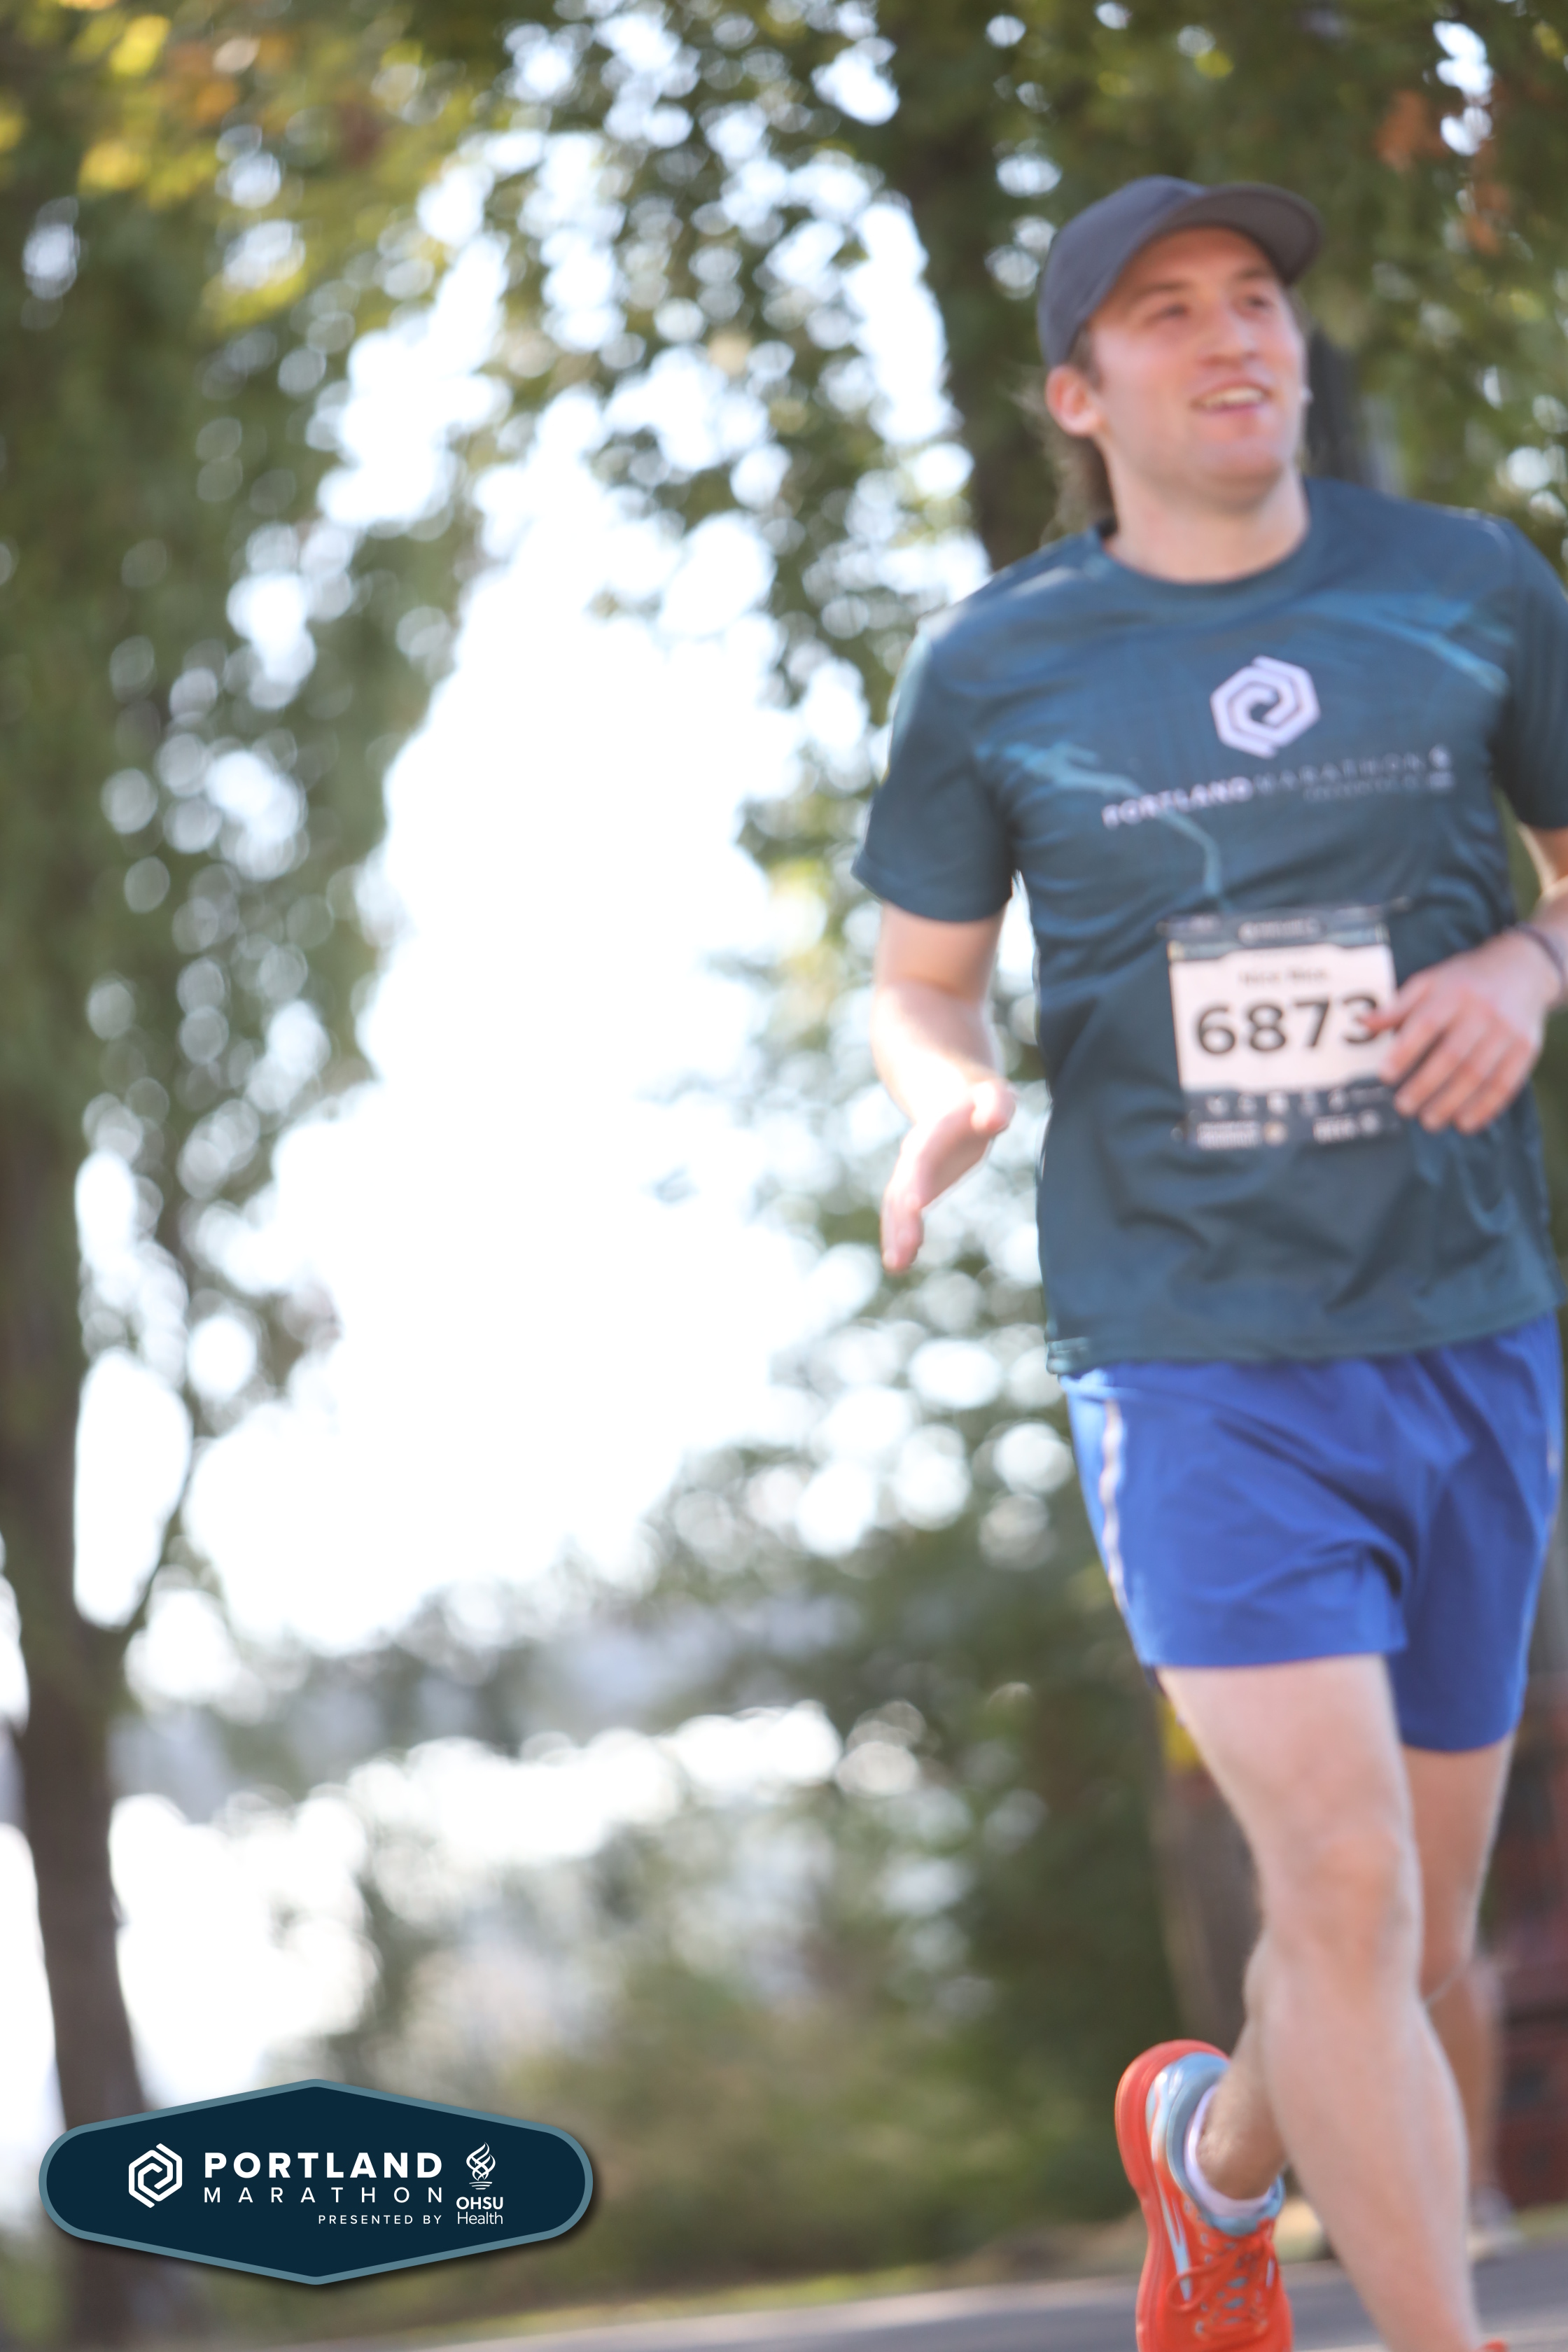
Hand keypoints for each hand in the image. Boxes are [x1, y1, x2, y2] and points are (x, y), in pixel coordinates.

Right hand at [880, 1079, 1015, 1271]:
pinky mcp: (914, 1190)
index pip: (922, 1156)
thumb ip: (996, 1106)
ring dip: (894, 1235)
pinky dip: (899, 1238)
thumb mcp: (996, 1097)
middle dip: (902, 1219)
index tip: (915, 1206)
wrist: (952, 1098)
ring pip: (896, 1206)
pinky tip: (900, 1266)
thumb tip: (992, 1120)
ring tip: (896, 1266)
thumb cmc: (983, 1102)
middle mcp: (916, 1154)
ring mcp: (911, 1173)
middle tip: (903, 1251)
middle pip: (903, 1187)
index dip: (917, 1180)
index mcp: (935, 1131)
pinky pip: (901, 1215)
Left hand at [1366, 931, 1558, 1134]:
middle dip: (1425, 1086)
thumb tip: (1363, 1023)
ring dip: (1452, 1103)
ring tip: (1429, 1120)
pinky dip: (1485, 1107)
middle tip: (1404, 1107)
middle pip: (1452, 1055)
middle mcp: (1483, 1011)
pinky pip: (1507, 1083)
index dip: (1404, 1052)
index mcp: (1454, 993)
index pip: (1426, 1024)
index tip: (1384, 1076)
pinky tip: (1465, 1122)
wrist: (1522, 967)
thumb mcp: (1430, 982)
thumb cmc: (1464, 981)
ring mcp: (1508, 1031)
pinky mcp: (1526, 1048)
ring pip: (1478, 1074)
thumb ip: (1398, 1006)